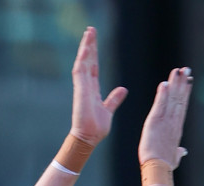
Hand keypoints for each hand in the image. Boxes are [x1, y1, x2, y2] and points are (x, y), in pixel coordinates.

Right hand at [70, 26, 127, 146]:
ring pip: (83, 62)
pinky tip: (86, 47)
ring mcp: (81, 87)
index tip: (94, 41)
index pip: (93, 67)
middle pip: (87, 61)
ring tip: (89, 32)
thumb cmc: (96, 128)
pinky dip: (83, 58)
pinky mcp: (79, 90)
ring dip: (86, 47)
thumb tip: (123, 89)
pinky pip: (80, 70)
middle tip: (91, 30)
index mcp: (92, 89)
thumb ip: (114, 99)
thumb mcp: (108, 110)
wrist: (89, 138)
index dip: (94, 54)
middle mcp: (85, 86)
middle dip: (90, 45)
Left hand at [138, 67, 192, 168]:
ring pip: (172, 99)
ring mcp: (165, 121)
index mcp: (176, 129)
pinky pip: (160, 105)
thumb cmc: (165, 166)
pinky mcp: (155, 122)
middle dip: (183, 84)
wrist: (158, 170)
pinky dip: (162, 94)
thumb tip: (183, 151)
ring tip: (178, 71)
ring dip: (175, 84)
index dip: (185, 93)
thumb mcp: (174, 157)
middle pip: (179, 99)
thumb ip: (178, 151)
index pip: (181, 107)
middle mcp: (173, 122)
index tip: (188, 82)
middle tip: (186, 69)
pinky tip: (164, 83)